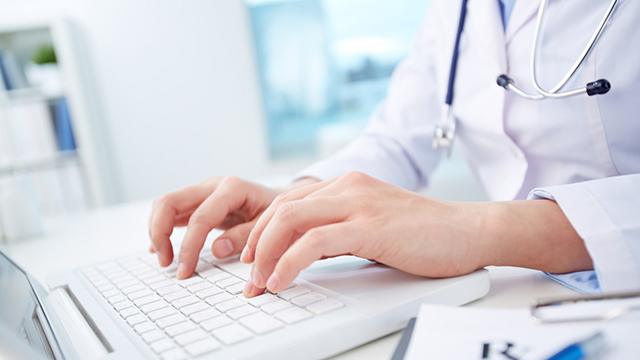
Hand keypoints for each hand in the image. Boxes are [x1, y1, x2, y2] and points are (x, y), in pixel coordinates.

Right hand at [148, 176, 279, 278]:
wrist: (284, 200)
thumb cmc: (278, 213)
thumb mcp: (270, 226)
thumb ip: (246, 236)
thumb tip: (217, 249)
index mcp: (232, 188)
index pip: (200, 218)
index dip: (188, 247)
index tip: (184, 271)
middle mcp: (213, 185)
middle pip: (170, 202)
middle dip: (160, 233)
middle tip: (166, 263)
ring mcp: (204, 191)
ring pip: (166, 204)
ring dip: (157, 230)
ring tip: (164, 259)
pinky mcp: (199, 200)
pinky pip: (172, 211)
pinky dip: (162, 228)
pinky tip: (160, 249)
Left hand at [240, 171, 485, 296]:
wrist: (470, 230)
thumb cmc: (425, 233)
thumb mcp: (372, 224)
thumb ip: (339, 230)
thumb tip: (304, 252)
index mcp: (346, 184)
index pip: (287, 201)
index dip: (261, 231)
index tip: (251, 259)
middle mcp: (347, 187)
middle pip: (280, 208)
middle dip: (254, 244)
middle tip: (247, 276)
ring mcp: (358, 203)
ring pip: (290, 220)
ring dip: (264, 254)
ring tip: (258, 283)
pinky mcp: (370, 226)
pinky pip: (314, 242)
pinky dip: (289, 263)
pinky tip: (280, 281)